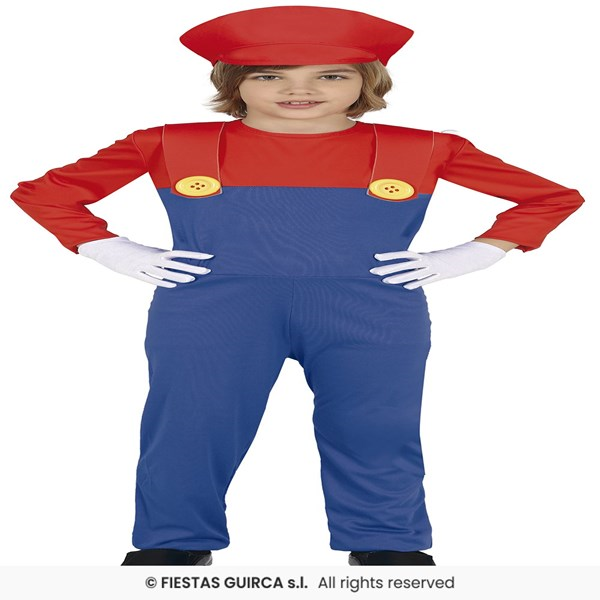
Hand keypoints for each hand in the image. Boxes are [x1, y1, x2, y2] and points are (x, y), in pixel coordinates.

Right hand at [77, 236, 213, 287]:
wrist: (111, 249)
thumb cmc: (135, 250)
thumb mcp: (151, 251)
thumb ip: (163, 255)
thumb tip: (176, 258)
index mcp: (158, 252)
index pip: (181, 253)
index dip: (195, 255)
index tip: (209, 256)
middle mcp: (154, 259)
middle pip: (177, 263)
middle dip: (192, 267)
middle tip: (208, 271)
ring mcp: (146, 267)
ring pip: (166, 272)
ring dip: (180, 276)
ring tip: (192, 279)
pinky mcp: (137, 274)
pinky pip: (152, 280)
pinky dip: (163, 282)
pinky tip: (174, 286)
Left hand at [369, 241, 506, 289]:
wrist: (467, 257)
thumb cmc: (444, 258)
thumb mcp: (429, 257)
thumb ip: (418, 261)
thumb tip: (405, 261)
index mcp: (422, 254)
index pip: (402, 254)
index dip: (389, 256)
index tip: (376, 257)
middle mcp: (425, 261)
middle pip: (402, 265)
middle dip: (387, 268)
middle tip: (372, 272)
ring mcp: (432, 269)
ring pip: (412, 274)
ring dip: (398, 278)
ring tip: (385, 281)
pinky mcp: (439, 276)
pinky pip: (425, 281)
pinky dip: (416, 284)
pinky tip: (405, 287)